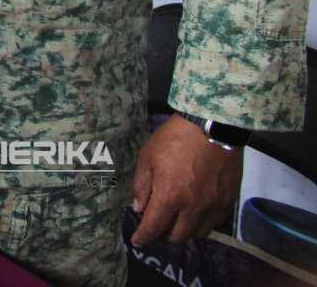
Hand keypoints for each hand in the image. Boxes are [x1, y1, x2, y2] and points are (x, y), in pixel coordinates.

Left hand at [130, 114, 243, 246]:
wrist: (212, 126)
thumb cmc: (174, 139)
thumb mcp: (148, 157)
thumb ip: (142, 186)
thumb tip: (139, 208)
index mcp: (169, 197)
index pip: (154, 228)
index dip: (144, 237)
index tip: (138, 241)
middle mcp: (192, 208)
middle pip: (178, 237)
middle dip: (163, 235)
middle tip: (157, 227)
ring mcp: (213, 206)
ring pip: (198, 234)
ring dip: (185, 231)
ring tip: (177, 221)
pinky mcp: (228, 201)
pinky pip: (214, 223)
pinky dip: (202, 223)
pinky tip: (196, 213)